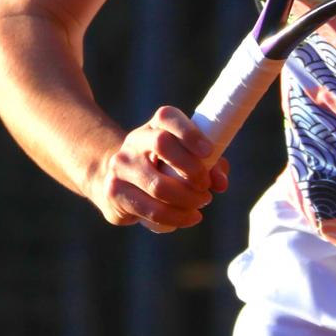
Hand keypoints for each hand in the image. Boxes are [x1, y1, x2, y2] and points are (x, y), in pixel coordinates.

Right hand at [88, 107, 229, 233]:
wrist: (121, 180)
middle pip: (161, 144)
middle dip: (192, 169)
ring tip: (201, 203)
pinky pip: (150, 210)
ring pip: (158, 185)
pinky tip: (189, 217)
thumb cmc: (165, 167)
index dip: (190, 133)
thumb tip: (221, 183)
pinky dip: (176, 217)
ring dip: (187, 200)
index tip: (209, 152)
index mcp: (155, 126)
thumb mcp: (188, 160)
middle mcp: (134, 141)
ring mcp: (121, 166)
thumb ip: (210, 166)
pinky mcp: (114, 192)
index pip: (167, 117)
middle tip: (206, 186)